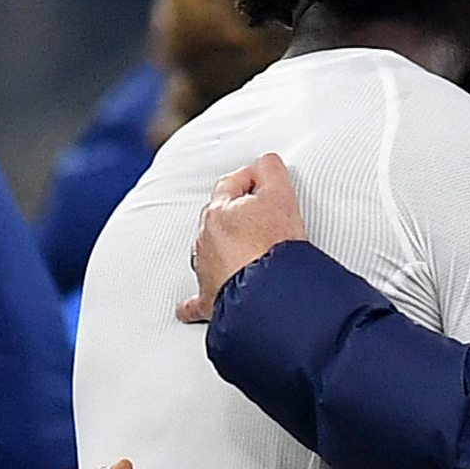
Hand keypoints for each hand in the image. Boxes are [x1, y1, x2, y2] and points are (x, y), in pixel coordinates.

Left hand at [178, 153, 305, 322]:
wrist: (267, 295)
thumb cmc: (274, 248)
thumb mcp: (280, 195)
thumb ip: (269, 170)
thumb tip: (263, 161)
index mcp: (218, 212)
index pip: (231, 184)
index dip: (251, 180)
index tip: (266, 184)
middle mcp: (205, 240)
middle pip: (218, 218)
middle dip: (237, 215)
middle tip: (264, 218)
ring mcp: (205, 270)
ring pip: (208, 254)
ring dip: (223, 250)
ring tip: (247, 254)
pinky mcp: (210, 301)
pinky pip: (196, 301)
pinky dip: (194, 302)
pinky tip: (189, 307)